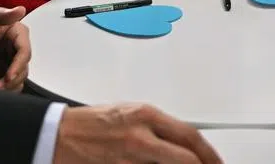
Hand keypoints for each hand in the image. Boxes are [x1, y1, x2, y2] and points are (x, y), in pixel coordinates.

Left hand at [0, 3, 30, 91]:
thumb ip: (1, 14)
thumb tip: (20, 10)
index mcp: (16, 33)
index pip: (24, 51)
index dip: (19, 65)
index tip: (9, 76)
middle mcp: (15, 49)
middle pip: (23, 69)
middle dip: (12, 81)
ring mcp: (8, 62)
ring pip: (17, 80)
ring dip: (8, 88)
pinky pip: (7, 86)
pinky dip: (1, 92)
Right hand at [53, 103, 222, 163]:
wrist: (58, 134)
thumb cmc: (92, 124)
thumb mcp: (131, 115)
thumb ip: (157, 128)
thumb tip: (181, 143)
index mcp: (146, 116)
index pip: (190, 136)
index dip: (208, 153)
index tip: (216, 162)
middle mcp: (140, 138)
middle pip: (185, 158)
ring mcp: (128, 159)